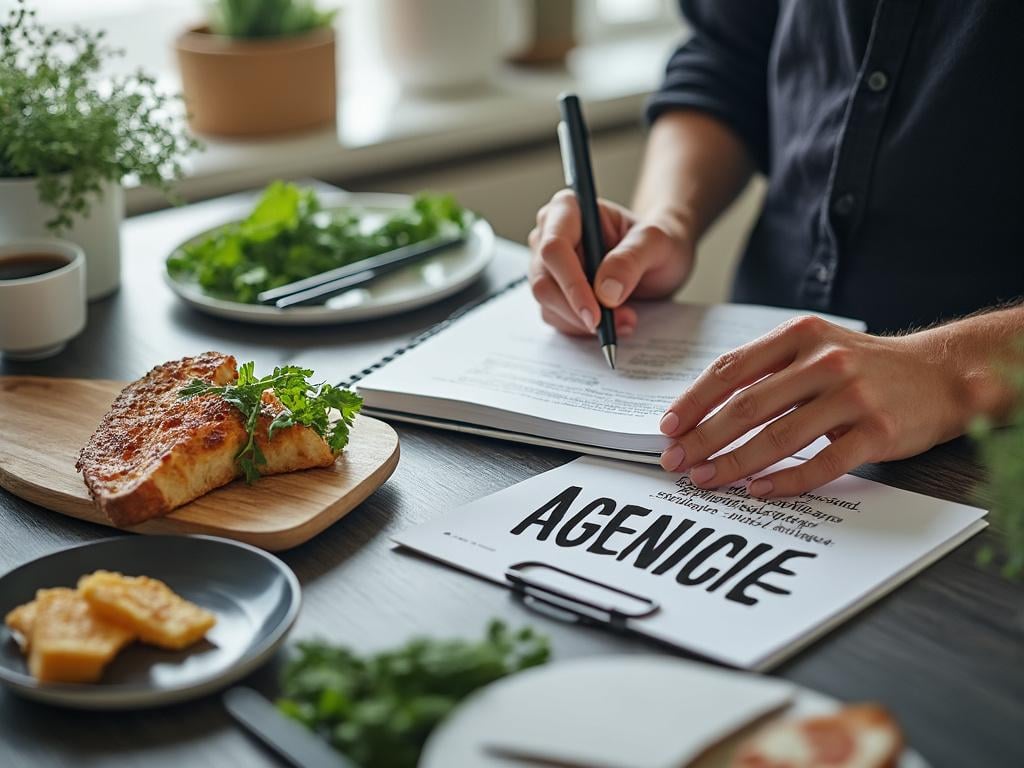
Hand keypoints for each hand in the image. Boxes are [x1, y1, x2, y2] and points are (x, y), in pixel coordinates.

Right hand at [527, 189, 693, 335]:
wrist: (661, 260)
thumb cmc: (657, 242)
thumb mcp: (657, 243)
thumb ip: (631, 259)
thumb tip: (605, 291)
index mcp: (568, 209)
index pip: (554, 248)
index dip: (571, 284)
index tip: (595, 314)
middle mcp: (549, 235)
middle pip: (544, 282)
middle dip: (579, 310)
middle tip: (619, 322)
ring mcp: (548, 266)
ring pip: (547, 305)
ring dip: (584, 323)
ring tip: (626, 318)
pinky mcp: (553, 292)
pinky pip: (556, 319)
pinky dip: (584, 328)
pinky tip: (613, 321)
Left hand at [657, 316, 974, 496]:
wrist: (940, 375)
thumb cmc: (862, 367)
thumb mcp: (813, 350)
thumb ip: (765, 372)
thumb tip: (702, 410)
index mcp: (799, 336)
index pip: (731, 369)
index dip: (694, 401)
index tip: (668, 427)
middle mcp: (825, 361)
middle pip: (747, 406)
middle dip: (703, 437)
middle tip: (675, 460)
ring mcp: (853, 397)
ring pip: (778, 437)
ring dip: (734, 463)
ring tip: (706, 479)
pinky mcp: (877, 432)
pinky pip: (821, 464)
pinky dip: (784, 481)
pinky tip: (757, 490)